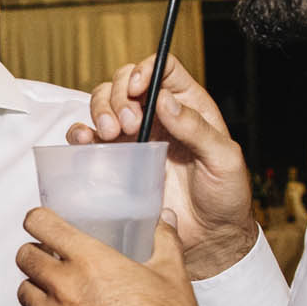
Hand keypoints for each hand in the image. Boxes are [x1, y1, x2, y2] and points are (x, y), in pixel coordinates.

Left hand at [16, 207, 219, 305]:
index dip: (38, 220)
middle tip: (50, 258)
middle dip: (34, 254)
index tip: (42, 223)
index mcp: (91, 262)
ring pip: (25, 293)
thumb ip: (165, 240)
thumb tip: (165, 218)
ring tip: (57, 293)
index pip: (41, 225)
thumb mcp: (173, 276)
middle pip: (25, 258)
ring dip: (37, 288)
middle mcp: (65, 288)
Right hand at [71, 55, 259, 278]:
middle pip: (125, 81)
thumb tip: (164, 100)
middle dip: (119, 95)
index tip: (138, 87)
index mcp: (187, 106)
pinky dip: (81, 134)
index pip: (163, 69)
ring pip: (103, 103)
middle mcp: (157, 116)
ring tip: (111, 134)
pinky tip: (87, 143)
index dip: (146, 68)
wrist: (209, 237)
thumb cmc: (225, 196)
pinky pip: (89, 138)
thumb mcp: (223, 159)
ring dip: (100, 110)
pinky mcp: (115, 162)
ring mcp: (133, 138)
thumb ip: (196, 128)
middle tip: (129, 123)